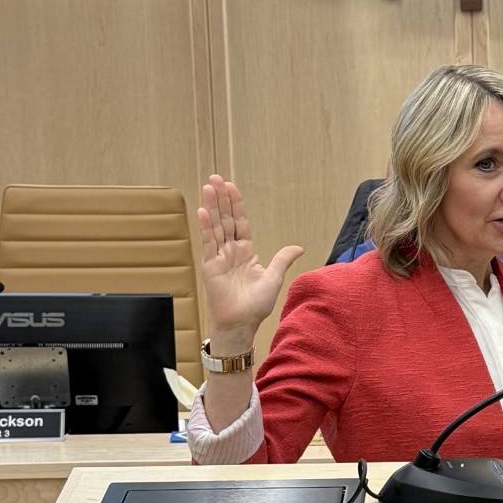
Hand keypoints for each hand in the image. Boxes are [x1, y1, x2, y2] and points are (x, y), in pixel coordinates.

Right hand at [196, 176, 303, 345]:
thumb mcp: (274, 278)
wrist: (242, 324)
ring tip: (208, 187)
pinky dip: (206, 227)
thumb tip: (299, 247)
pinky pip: (208, 243)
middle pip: (226, 219)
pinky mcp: (210, 266)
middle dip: (222, 199)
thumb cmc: (256, 306)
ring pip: (216, 227)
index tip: (232, 186)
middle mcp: (231, 251)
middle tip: (215, 178)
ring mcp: (219, 257)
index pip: (240, 222)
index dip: (236, 204)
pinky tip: (203, 211)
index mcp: (246, 251)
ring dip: (212, 207)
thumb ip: (282, 259)